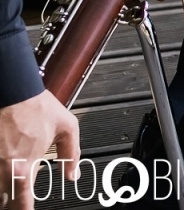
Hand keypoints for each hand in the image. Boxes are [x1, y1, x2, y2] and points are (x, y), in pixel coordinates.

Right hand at [0, 91, 77, 209]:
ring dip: (3, 188)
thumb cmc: (35, 106)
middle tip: (18, 197)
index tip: (27, 209)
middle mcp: (3, 170)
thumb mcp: (67, 128)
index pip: (22, 204)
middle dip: (10, 201)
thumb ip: (71, 154)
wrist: (11, 90)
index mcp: (24, 168)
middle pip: (3, 200)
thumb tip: (72, 174)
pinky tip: (5, 162)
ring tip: (12, 180)